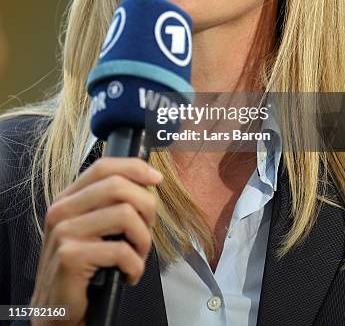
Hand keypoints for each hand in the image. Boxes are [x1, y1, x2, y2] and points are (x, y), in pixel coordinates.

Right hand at [30, 157, 161, 325]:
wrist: (55, 312)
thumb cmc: (81, 269)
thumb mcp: (91, 229)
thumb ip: (109, 204)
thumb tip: (147, 181)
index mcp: (67, 199)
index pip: (103, 166)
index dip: (134, 168)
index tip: (155, 178)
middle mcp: (62, 210)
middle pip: (117, 186)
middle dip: (145, 206)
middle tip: (146, 230)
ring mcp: (64, 232)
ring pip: (124, 215)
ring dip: (143, 240)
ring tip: (138, 256)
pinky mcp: (70, 257)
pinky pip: (121, 251)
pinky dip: (135, 266)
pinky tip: (129, 275)